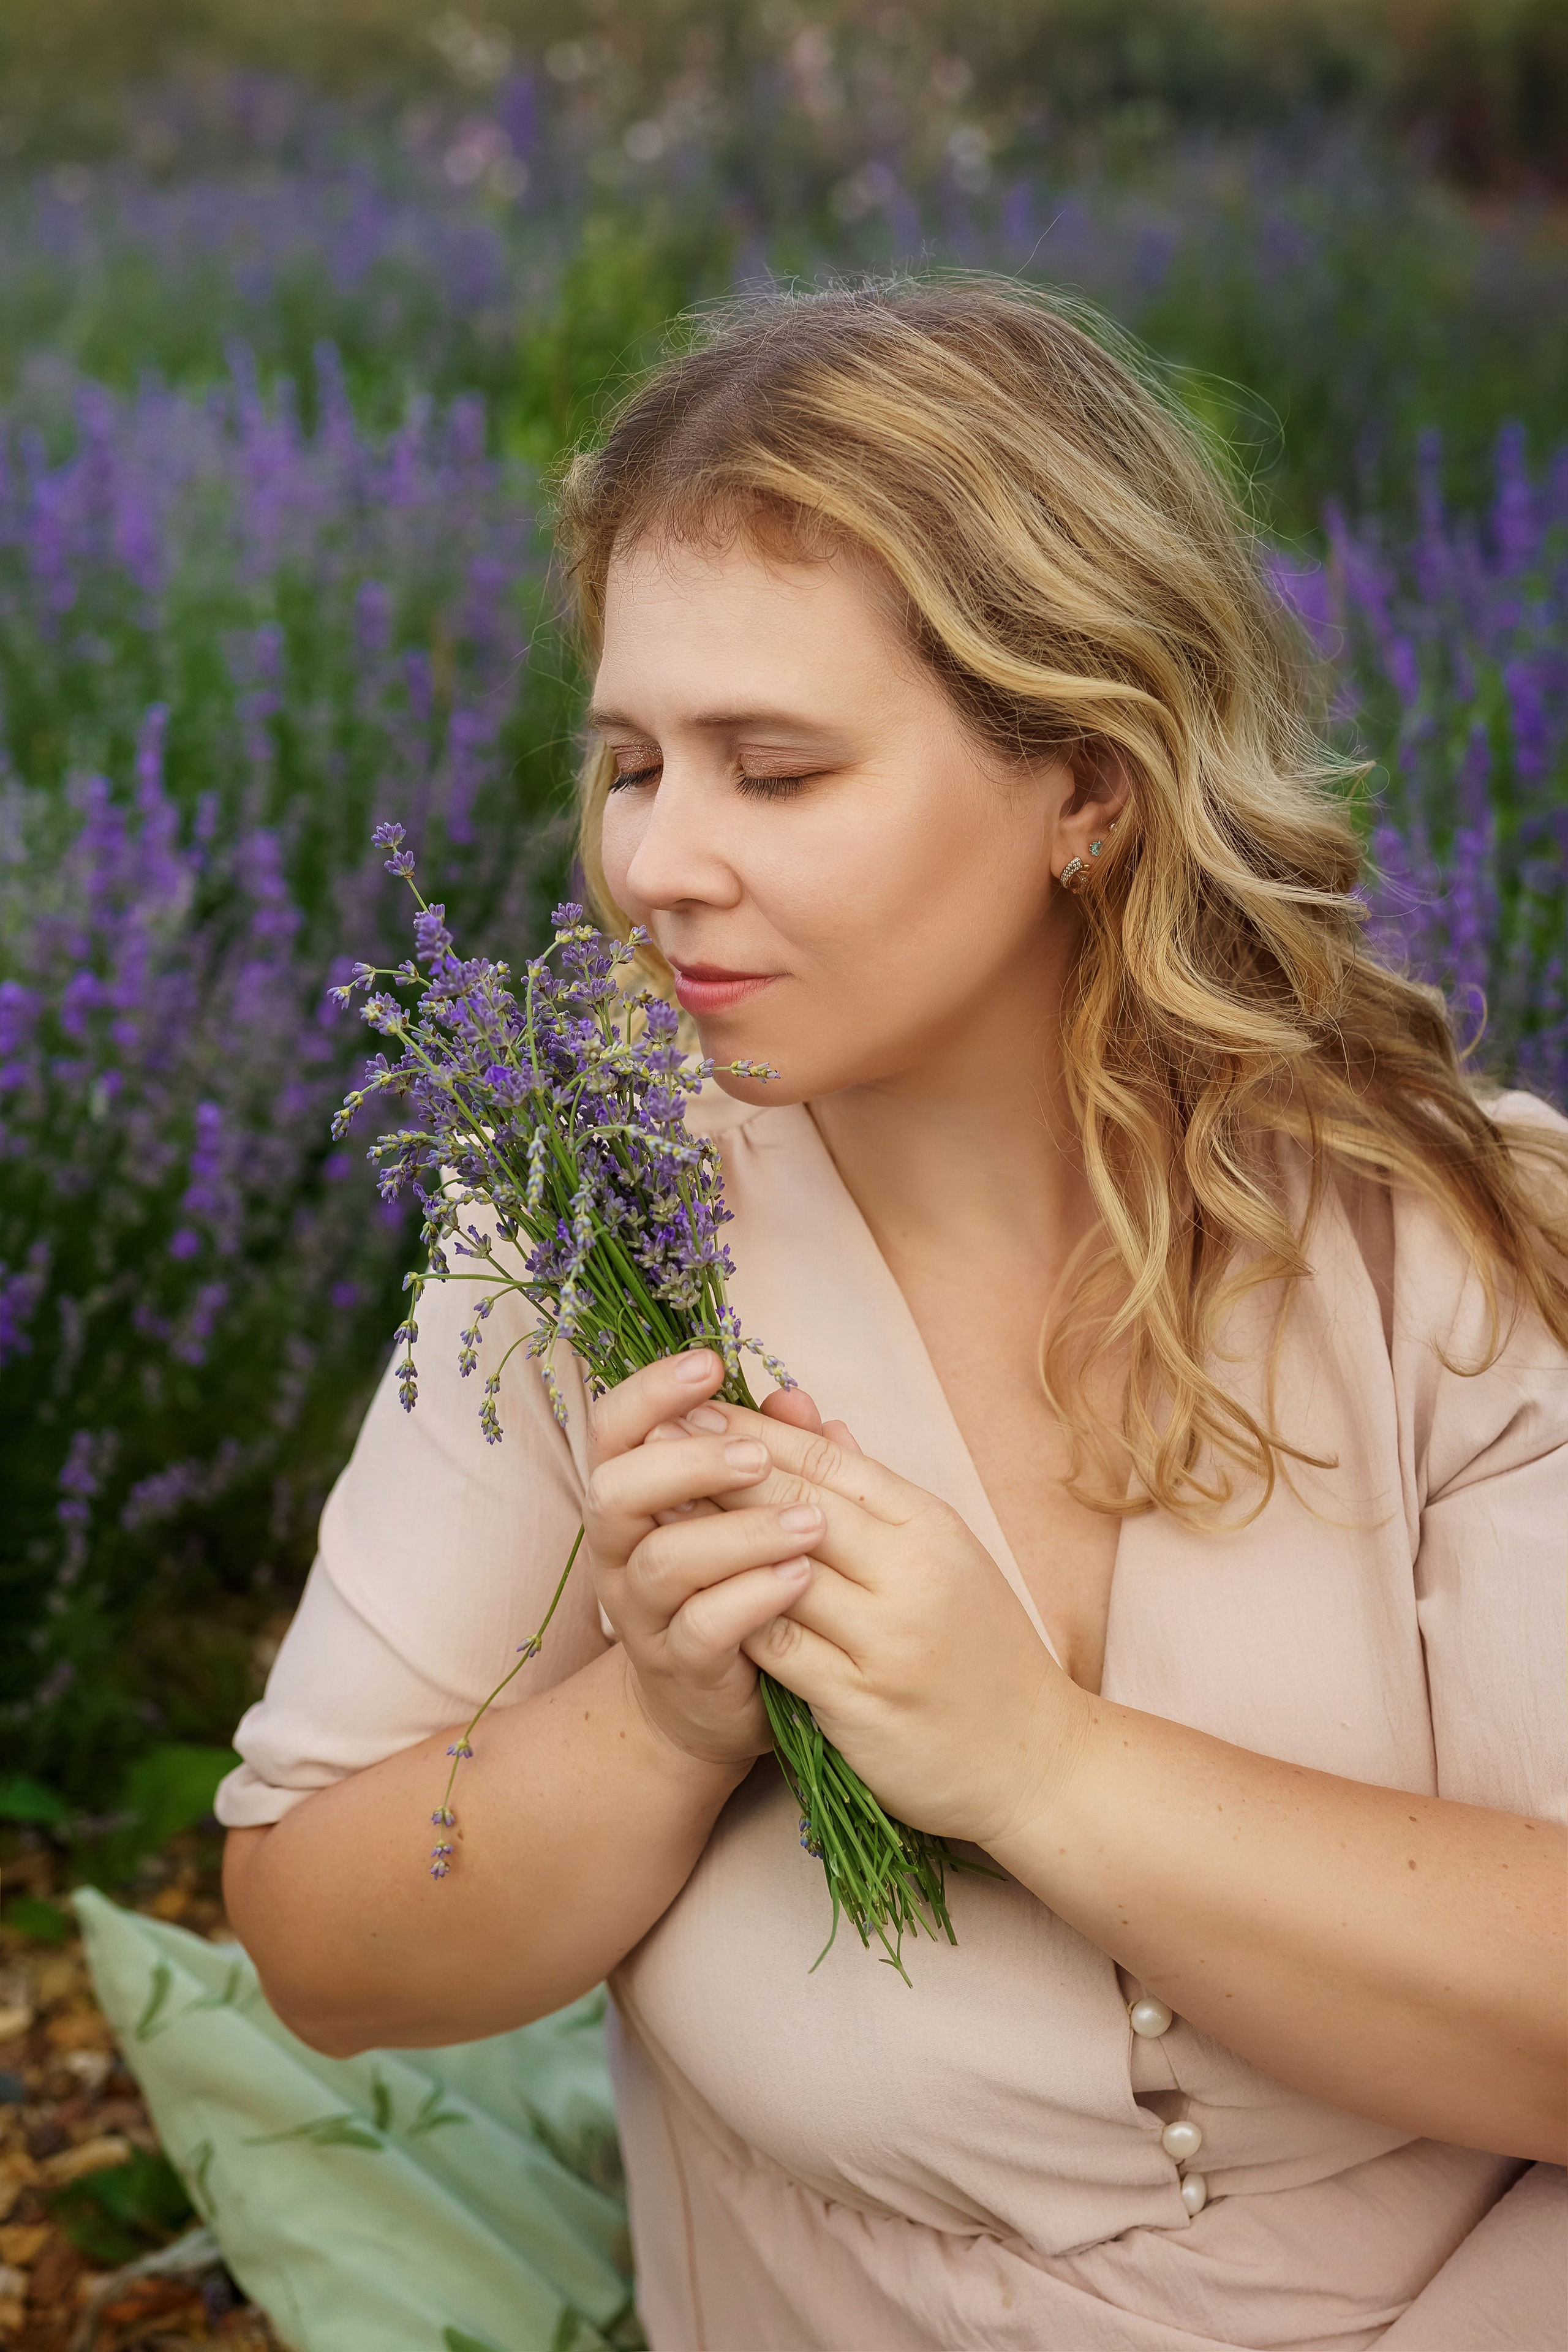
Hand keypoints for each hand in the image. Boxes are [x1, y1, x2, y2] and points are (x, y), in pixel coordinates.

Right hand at [583, 1352, 852, 1770]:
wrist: (711, 1699)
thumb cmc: (732, 1583)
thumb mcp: (748, 1510)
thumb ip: (773, 1451)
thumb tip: (797, 1395)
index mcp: (631, 1495)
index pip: (611, 1428)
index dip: (650, 1391)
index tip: (711, 1365)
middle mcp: (618, 1550)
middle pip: (615, 1489)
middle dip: (687, 1462)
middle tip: (757, 1456)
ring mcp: (642, 1613)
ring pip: (663, 1561)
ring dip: (739, 1534)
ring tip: (808, 1523)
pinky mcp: (678, 1665)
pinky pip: (702, 1627)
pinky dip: (752, 1598)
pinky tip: (800, 1578)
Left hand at [661, 1398, 1090, 1848]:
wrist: (1032, 1760)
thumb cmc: (978, 1648)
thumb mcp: (939, 1554)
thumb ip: (867, 1489)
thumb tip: (806, 1413)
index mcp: (931, 1525)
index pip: (829, 1460)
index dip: (754, 1431)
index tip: (692, 1406)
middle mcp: (913, 1573)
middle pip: (796, 1505)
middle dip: (718, 1469)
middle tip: (652, 1441)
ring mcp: (888, 1640)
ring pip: (778, 1573)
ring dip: (711, 1540)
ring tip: (653, 1513)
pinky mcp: (862, 1702)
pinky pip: (778, 1648)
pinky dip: (732, 1616)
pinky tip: (689, 1597)